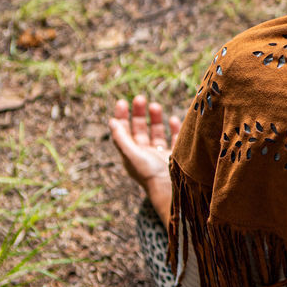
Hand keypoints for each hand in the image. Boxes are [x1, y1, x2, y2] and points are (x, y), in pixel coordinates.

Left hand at [109, 95, 179, 222]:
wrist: (171, 188)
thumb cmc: (149, 173)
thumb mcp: (131, 155)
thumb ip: (121, 138)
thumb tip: (111, 121)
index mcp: (132, 154)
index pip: (124, 132)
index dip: (122, 117)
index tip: (122, 102)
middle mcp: (145, 153)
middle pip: (140, 130)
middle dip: (139, 114)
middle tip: (140, 98)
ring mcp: (161, 155)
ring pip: (156, 132)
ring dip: (155, 119)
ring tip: (155, 105)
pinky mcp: (176, 156)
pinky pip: (174, 139)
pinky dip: (174, 128)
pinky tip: (174, 119)